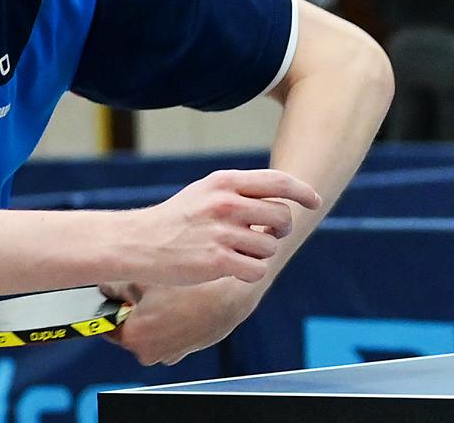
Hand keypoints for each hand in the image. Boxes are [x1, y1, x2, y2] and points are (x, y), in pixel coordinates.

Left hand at [98, 278, 263, 366]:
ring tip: (163, 290)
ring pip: (151, 331)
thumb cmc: (193, 287)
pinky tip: (178, 299)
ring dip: (152, 314)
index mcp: (135, 337)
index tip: (108, 297)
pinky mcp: (187, 349)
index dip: (108, 307)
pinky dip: (169, 318)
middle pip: (130, 329)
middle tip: (138, 287)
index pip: (108, 326)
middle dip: (131, 309)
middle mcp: (151, 352)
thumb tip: (105, 286)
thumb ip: (117, 285)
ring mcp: (170, 353)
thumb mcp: (146, 277)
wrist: (231, 294)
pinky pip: (169, 333)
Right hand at [124, 169, 320, 286]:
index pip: (278, 182)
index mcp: (224, 182)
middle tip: (264, 236)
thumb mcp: (206, 192)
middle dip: (279, 231)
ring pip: (270, 247)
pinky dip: (249, 272)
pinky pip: (257, 270)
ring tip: (234, 252)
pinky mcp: (218, 261)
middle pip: (281, 217)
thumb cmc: (176, 219)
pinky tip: (230, 268)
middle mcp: (226, 203)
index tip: (313, 201)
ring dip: (259, 254)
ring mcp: (223, 232)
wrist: (140, 242)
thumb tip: (281, 201)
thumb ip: (240, 192)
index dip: (302, 192)